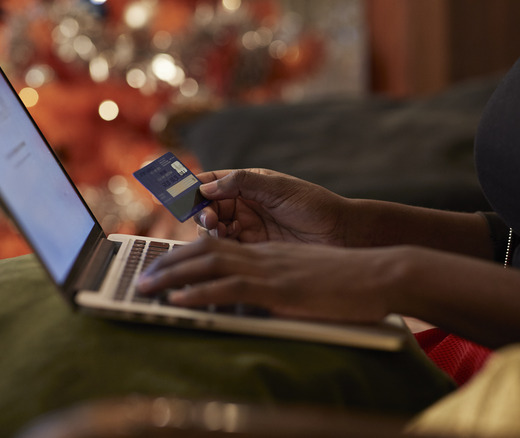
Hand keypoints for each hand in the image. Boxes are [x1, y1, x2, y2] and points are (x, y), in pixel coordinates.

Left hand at [137, 238, 399, 322]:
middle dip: (168, 262)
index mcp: (271, 254)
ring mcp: (271, 269)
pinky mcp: (279, 287)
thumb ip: (284, 284)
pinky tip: (178, 299)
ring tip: (145, 287)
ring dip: (171, 275)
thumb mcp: (310, 279)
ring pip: (208, 263)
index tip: (165, 264)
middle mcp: (265, 256)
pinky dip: (199, 292)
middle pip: (205, 251)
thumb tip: (265, 299)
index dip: (187, 253)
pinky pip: (230, 286)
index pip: (220, 247)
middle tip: (142, 276)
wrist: (380, 273)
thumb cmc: (352, 281)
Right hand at [194, 169, 349, 245]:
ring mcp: (247, 228)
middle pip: (205, 207)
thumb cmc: (316, 206)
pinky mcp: (252, 250)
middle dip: (201, 212)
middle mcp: (244, 205)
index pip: (210, 181)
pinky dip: (219, 249)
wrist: (340, 235)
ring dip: (208, 231)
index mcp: (248, 183)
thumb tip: (205, 186)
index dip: (192, 186)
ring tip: (219, 232)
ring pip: (211, 231)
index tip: (179, 193)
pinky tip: (225, 247)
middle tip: (210, 219)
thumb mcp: (279, 189)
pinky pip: (225, 249)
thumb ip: (242, 183)